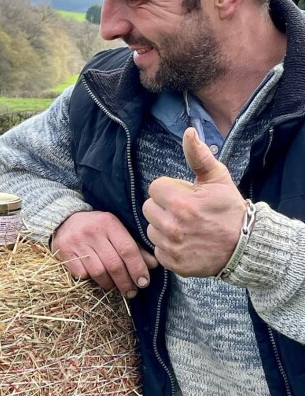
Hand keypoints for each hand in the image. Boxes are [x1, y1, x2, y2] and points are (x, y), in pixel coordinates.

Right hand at [51, 210, 157, 296]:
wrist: (64, 220)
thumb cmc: (96, 228)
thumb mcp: (115, 230)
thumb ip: (133, 247)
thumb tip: (153, 265)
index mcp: (108, 222)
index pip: (127, 249)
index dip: (138, 268)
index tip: (144, 282)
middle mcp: (92, 231)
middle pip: (114, 264)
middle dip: (126, 282)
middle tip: (131, 291)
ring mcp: (77, 242)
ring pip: (99, 272)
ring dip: (110, 284)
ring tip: (115, 287)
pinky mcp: (64, 252)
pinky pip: (82, 274)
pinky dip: (91, 280)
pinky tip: (96, 278)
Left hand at [143, 127, 246, 276]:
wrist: (246, 246)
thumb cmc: (229, 209)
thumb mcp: (217, 179)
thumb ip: (198, 156)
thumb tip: (188, 132)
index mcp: (180, 203)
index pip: (155, 188)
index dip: (169, 189)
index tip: (185, 195)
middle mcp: (172, 226)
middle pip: (149, 207)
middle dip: (164, 207)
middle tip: (184, 211)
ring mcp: (172, 246)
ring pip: (151, 228)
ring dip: (163, 226)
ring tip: (185, 227)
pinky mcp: (173, 263)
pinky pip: (157, 249)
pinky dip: (167, 246)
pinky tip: (185, 242)